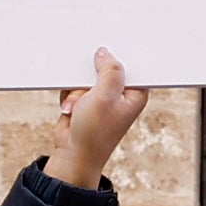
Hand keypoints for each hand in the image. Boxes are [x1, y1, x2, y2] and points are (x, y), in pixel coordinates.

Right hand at [50, 47, 149, 193]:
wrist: (71, 154)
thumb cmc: (93, 133)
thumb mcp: (105, 97)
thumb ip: (109, 71)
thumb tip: (105, 53)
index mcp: (135, 93)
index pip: (132, 65)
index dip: (119, 57)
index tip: (108, 52)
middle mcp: (120, 94)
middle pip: (106, 67)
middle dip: (90, 78)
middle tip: (88, 92)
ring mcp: (103, 97)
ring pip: (87, 75)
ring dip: (77, 89)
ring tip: (78, 107)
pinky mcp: (86, 99)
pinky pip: (75, 84)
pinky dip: (70, 94)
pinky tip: (72, 108)